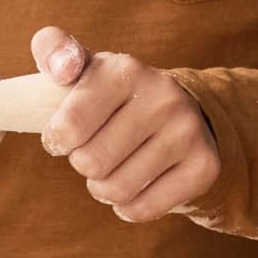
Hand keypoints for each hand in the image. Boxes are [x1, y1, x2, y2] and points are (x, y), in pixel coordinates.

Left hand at [28, 26, 219, 222]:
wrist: (174, 108)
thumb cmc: (109, 93)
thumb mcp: (82, 66)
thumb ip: (54, 49)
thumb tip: (63, 66)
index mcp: (125, 69)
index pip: (70, 126)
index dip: (57, 140)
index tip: (64, 135)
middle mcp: (162, 96)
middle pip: (92, 163)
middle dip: (83, 164)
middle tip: (93, 150)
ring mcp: (187, 130)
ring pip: (118, 190)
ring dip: (103, 189)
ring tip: (110, 169)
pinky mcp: (204, 165)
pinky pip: (145, 209)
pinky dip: (129, 207)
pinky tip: (133, 186)